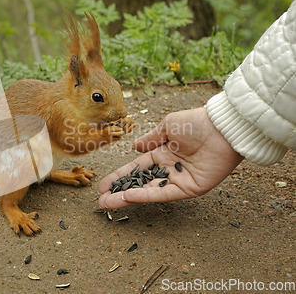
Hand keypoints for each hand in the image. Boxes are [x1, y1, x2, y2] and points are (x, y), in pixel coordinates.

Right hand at [98, 108, 243, 208]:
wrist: (222, 128)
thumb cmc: (196, 122)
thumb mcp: (167, 126)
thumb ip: (150, 138)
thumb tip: (135, 145)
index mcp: (162, 153)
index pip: (135, 168)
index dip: (119, 176)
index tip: (103, 185)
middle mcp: (168, 169)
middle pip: (138, 184)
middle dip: (119, 192)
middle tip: (101, 200)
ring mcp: (178, 180)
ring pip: (148, 192)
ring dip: (127, 198)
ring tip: (108, 203)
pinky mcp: (189, 189)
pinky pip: (163, 194)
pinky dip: (145, 196)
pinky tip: (128, 196)